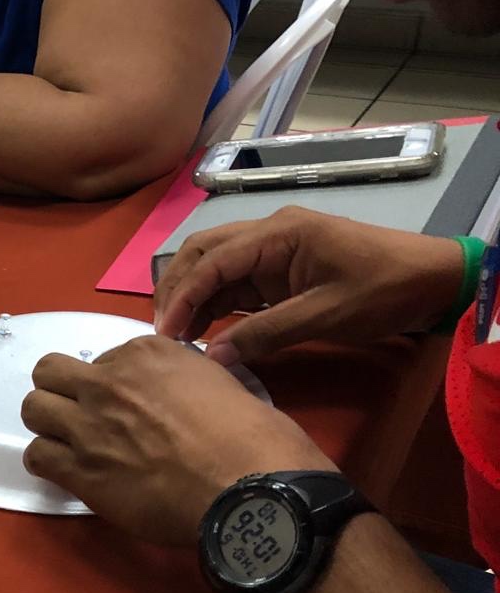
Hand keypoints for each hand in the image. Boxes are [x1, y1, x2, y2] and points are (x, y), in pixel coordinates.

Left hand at [22, 336, 333, 544]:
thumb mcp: (218, 380)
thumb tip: (168, 395)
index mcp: (145, 354)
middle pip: (50, 372)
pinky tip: (67, 470)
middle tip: (81, 414)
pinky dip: (47, 462)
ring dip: (49, 424)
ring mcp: (88, 425)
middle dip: (61, 391)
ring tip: (69, 442)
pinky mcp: (79, 470)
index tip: (128, 405)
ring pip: (34, 409)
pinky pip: (36, 456)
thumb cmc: (250, 436)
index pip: (102, 358)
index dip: (111, 382)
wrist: (246, 485)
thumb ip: (179, 379)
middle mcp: (108, 383)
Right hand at [154, 206, 466, 365]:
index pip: (212, 260)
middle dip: (176, 289)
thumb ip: (265, 333)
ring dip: (192, 297)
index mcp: (278, 234)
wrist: (432, 280)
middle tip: (162, 332)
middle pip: (202, 253)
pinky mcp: (279, 269)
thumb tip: (213, 358)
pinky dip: (213, 304)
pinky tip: (203, 330)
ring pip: (214, 267)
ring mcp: (273, 251)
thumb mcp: (325, 315)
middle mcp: (268, 234)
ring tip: (176, 336)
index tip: (165, 332)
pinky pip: (234, 282)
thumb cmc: (382, 291)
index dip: (182, 295)